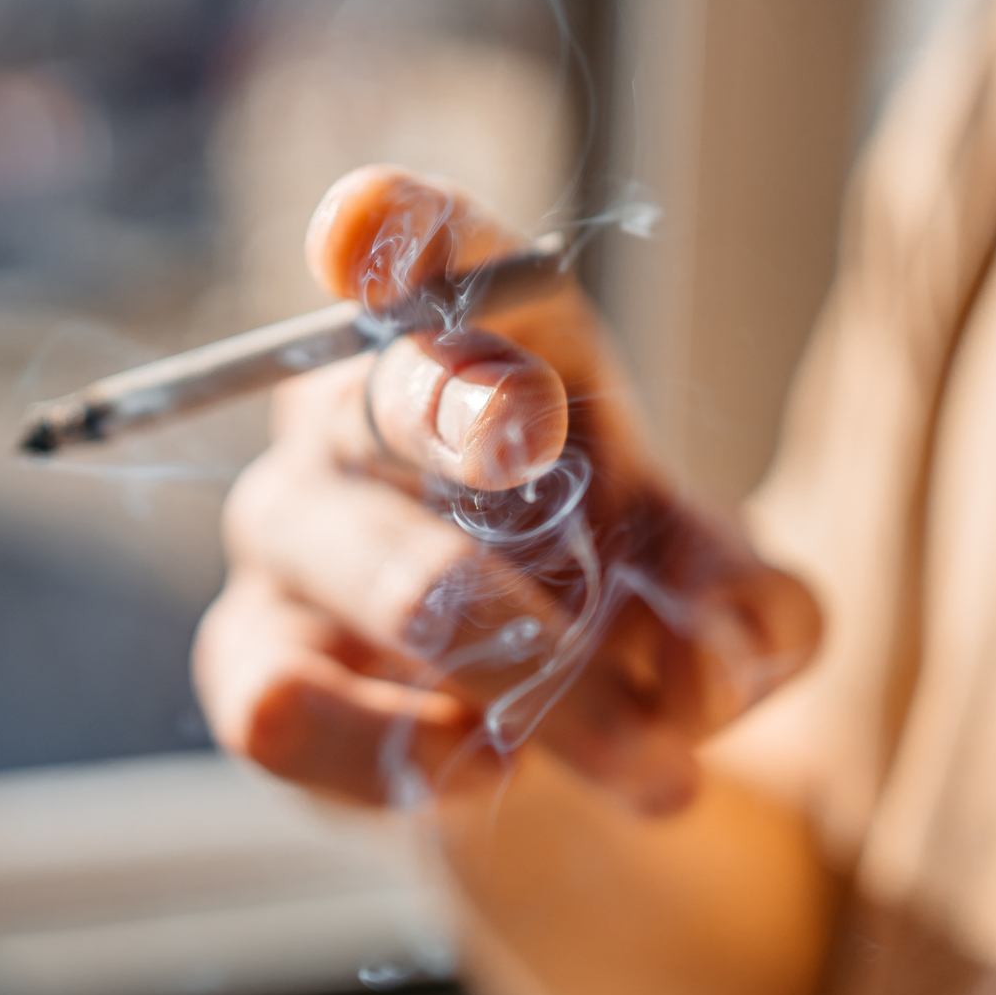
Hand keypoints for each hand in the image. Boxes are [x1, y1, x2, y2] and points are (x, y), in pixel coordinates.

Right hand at [194, 166, 819, 814]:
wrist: (549, 735)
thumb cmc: (626, 598)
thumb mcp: (719, 592)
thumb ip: (745, 610)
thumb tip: (706, 668)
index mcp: (491, 343)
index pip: (441, 255)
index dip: (402, 230)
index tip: (360, 225)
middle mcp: (363, 415)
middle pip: (394, 392)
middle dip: (469, 417)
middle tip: (535, 447)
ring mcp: (294, 534)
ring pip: (392, 580)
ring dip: (538, 678)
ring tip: (656, 767)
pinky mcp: (249, 659)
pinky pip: (293, 708)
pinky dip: (413, 756)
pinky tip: (488, 770)